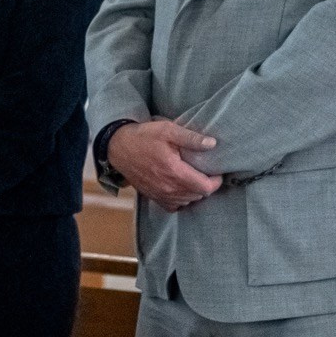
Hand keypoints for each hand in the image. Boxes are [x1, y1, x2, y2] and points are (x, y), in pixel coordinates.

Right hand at [107, 120, 223, 210]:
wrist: (118, 148)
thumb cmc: (144, 137)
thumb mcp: (168, 130)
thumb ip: (191, 138)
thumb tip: (212, 144)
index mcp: (175, 172)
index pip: (205, 187)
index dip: (216, 181)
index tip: (217, 172)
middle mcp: (168, 188)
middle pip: (198, 195)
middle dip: (206, 185)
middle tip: (206, 172)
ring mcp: (160, 195)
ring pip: (188, 201)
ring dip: (195, 192)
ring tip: (194, 178)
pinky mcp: (153, 197)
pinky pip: (174, 206)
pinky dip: (181, 200)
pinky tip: (180, 188)